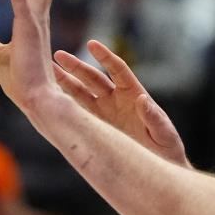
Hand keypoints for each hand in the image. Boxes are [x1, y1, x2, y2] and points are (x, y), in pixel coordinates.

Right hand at [54, 41, 188, 165]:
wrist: (159, 170)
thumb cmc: (167, 150)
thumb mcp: (164, 133)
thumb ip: (154, 117)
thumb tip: (142, 99)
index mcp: (134, 95)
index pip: (118, 70)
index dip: (105, 57)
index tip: (91, 44)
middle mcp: (117, 101)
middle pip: (93, 79)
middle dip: (76, 67)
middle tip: (57, 55)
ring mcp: (105, 114)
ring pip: (81, 93)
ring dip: (65, 82)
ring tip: (48, 70)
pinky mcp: (97, 128)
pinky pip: (78, 114)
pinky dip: (65, 105)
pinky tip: (50, 97)